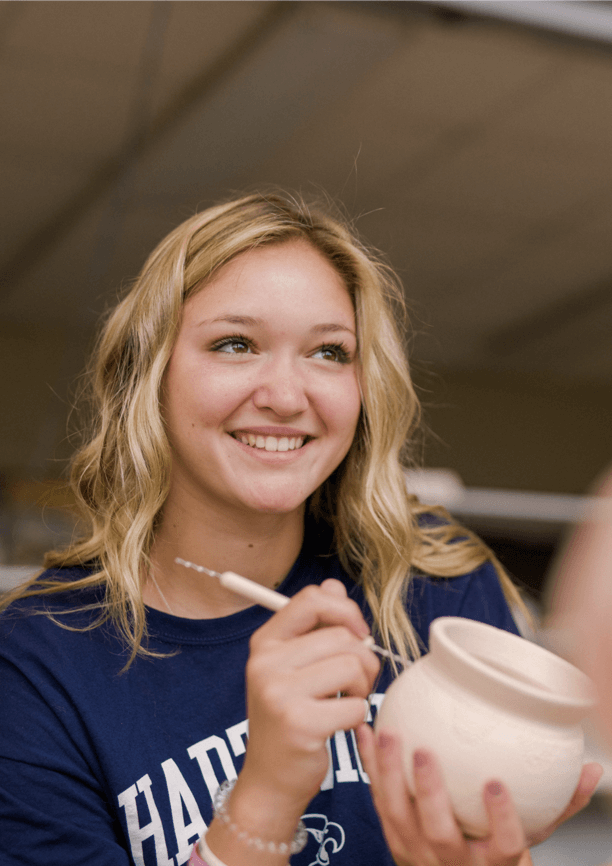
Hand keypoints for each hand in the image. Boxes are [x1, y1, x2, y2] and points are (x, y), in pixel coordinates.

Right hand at [240, 579, 379, 810]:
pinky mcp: (299, 723)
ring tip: (348, 701)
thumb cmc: (290, 718)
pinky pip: (355, 704)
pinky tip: (342, 725)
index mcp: (264, 642)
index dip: (345, 611)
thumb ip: (314, 626)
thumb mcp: (294, 667)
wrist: (270, 780)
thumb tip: (334, 585)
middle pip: (341, 636)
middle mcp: (265, 663)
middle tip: (357, 682)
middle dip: (363, 659)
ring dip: (363, 687)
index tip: (356, 634)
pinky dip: (358, 715)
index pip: (311, 599)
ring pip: (352, 666)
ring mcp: (279, 693)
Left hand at [357, 725, 602, 865]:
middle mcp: (452, 862)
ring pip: (399, 817)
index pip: (504, 847)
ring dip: (390, 774)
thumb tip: (592, 769)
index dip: (501, 819)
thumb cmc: (497, 851)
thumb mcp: (532, 834)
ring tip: (389, 734)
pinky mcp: (392, 837)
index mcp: (493, 862)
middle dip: (429, 793)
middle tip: (425, 752)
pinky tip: (366, 733)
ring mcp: (417, 852)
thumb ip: (560, 803)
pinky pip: (378, 801)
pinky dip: (370, 767)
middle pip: (440, 834)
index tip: (495, 783)